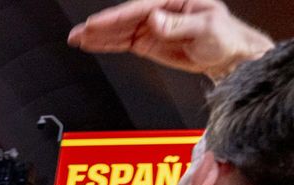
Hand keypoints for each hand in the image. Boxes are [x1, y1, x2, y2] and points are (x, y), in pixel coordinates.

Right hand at [67, 0, 272, 80]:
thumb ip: (179, 24)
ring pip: (119, 31)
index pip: (139, 8)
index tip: (97, 24)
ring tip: (76, 39)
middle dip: (99, 26)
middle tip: (78, 33)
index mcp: (174, 1)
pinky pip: (123, 42)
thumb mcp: (207, 27)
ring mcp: (152, 28)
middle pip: (124, 18)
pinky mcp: (148, 43)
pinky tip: (91, 44)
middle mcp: (160, 12)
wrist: (231, 57)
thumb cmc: (226, 37)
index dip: (116, 17)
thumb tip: (155, 20)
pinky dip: (106, 44)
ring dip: (97, 36)